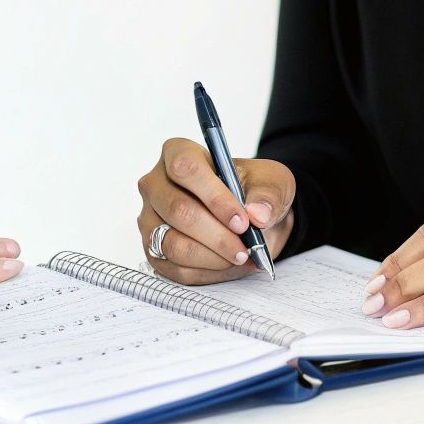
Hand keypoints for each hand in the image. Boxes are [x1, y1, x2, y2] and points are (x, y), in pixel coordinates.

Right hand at [135, 137, 295, 283]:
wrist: (249, 218)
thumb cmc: (253, 191)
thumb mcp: (273, 182)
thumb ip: (268, 193)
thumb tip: (258, 213)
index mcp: (178, 152)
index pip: (184, 168)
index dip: (214, 197)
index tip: (242, 220)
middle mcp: (156, 184)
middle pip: (178, 210)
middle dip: (217, 235)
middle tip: (247, 247)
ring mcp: (150, 218)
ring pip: (174, 244)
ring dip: (213, 257)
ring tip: (241, 256)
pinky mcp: (154, 250)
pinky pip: (176, 268)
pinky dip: (207, 271)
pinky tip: (228, 264)